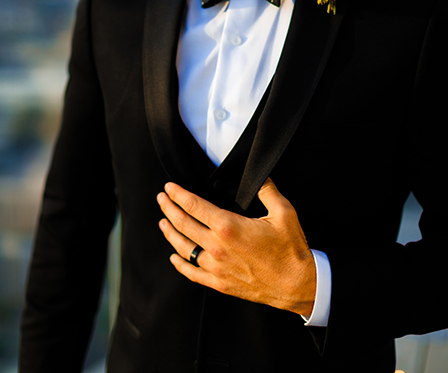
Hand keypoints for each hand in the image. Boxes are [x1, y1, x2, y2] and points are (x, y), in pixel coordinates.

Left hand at [157, 177, 315, 315]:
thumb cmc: (290, 249)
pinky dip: (180, 264)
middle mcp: (217, 247)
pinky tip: (174, 257)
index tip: (169, 187)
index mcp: (228, 227)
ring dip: (170, 233)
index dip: (178, 194)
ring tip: (162, 222)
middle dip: (168, 209)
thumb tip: (259, 174)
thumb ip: (267, 189)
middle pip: (183, 224)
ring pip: (183, 248)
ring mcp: (216, 267)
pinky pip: (192, 273)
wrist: (298, 285)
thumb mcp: (283, 212)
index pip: (194, 206)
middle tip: (161, 199)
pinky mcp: (220, 284)